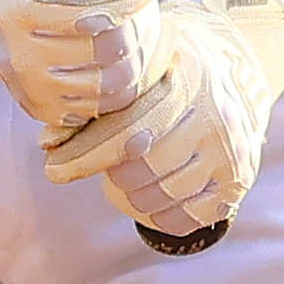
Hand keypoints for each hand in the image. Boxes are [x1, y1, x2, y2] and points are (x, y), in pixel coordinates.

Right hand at [0, 0, 168, 127]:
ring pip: (112, 83)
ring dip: (134, 50)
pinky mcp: (37, 104)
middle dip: (139, 18)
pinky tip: (112, 48)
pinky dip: (116, 81)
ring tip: (128, 19)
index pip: (98, 7)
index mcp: (14, 2)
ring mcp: (24, 85)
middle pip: (110, 48)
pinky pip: (98, 107)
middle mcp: (13, 51)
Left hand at [42, 0, 283, 238]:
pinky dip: (159, 214)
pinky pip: (185, 218)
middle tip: (107, 162)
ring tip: (131, 174)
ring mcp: (231, 156)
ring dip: (133, 193)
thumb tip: (48, 141)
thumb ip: (98, 101)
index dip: (86, 155)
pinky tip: (152, 194)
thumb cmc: (169, 70)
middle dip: (112, 172)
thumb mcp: (140, 66)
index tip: (53, 168)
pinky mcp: (235, 185)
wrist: (232, 74)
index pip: (129, 133)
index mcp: (190, 83)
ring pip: (160, 197)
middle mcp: (217, 121)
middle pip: (142, 170)